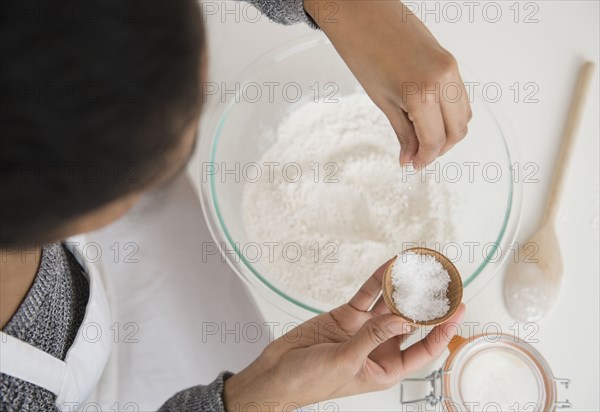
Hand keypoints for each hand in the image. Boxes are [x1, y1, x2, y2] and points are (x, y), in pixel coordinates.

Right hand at [223, 260, 465, 410]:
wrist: (276, 372)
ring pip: (389, 305)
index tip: (458, 310)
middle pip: (410, 323)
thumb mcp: (347, 362)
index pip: (423, 348)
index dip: (443, 330)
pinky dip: (378, 281)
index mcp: (385, 369)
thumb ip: (374, 337)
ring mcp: (362, 330)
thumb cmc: (309, 381)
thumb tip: (402, 318)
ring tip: (420, 270)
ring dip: (403, 288)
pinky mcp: (346, 316)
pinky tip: (390, 268)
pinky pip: (367, 295)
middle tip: (444, 284)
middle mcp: (378, 347)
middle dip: (427, 305)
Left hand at [304, 0, 471, 168]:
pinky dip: (450, 113)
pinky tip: (428, 118)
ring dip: (448, 132)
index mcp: (422, 93)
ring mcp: (451, 68)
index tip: (414, 165)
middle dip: (441, 149)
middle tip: (419, 156)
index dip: (426, 158)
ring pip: (464, 114)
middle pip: (458, 130)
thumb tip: (409, 158)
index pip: (435, 140)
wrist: (363, 15)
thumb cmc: (364, 52)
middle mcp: (444, 80)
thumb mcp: (382, 100)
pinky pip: (460, 96)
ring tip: (422, 138)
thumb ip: (403, 132)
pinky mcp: (450, 60)